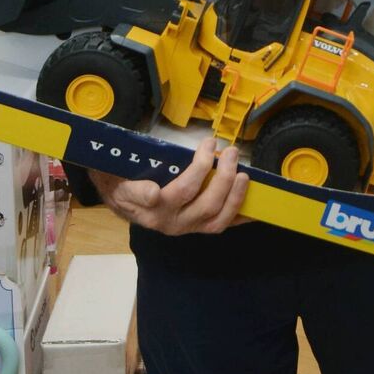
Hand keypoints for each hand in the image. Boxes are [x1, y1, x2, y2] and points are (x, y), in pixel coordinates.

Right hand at [88, 137, 249, 235]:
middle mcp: (171, 222)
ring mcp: (187, 227)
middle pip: (206, 203)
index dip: (198, 170)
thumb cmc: (121, 184)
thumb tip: (153, 194)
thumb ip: (134, 190)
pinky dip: (240, 215)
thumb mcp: (119, 183)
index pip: (179, 192)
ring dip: (235, 194)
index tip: (210, 145)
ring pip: (217, 218)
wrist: (119, 201)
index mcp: (153, 210)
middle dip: (223, 175)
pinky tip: (255, 206)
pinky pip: (222, 225)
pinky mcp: (197, 228)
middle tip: (229, 150)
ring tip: (243, 171)